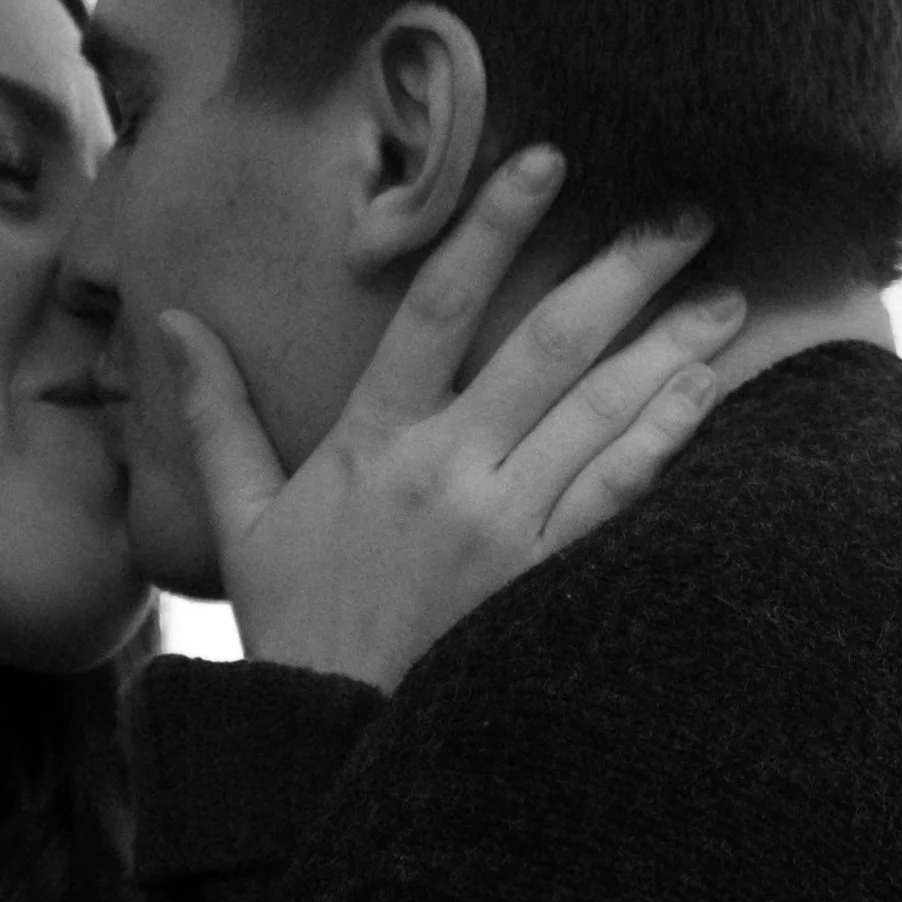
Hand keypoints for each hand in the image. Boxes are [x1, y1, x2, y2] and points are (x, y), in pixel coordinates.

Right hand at [164, 152, 744, 689]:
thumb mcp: (241, 521)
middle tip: (690, 213)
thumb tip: (173, 322)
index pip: (438, 308)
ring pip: (601, 412)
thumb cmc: (294, 629)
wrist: (332, 741)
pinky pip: (616, 493)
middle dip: (626, 271)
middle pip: (550, 345)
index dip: (493, 228)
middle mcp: (446, 471)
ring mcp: (502, 527)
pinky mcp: (543, 581)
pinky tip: (704, 391)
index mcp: (373, 442)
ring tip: (728, 297)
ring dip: (670, 346)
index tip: (547, 161)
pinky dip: (663, 436)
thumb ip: (217, 415)